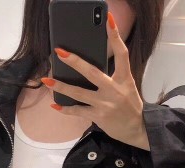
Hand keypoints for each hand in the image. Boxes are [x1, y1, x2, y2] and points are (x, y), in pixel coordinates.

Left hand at [41, 10, 149, 150]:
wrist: (137, 129)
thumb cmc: (130, 106)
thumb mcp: (126, 87)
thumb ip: (112, 77)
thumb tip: (88, 68)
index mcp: (124, 79)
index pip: (121, 53)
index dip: (115, 36)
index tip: (108, 20)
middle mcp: (114, 90)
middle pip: (92, 73)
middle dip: (75, 62)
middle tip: (60, 52)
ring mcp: (105, 104)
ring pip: (79, 93)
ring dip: (61, 86)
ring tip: (46, 80)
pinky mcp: (98, 116)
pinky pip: (78, 111)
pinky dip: (65, 109)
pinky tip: (55, 104)